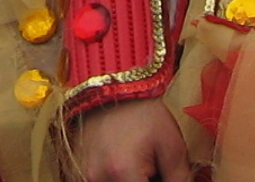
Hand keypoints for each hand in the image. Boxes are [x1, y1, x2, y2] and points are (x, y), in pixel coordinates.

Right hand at [75, 98, 192, 180]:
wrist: (112, 83)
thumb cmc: (144, 112)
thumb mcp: (172, 144)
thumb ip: (180, 179)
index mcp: (122, 173)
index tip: (161, 177)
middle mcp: (96, 179)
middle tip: (151, 172)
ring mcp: (81, 177)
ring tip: (139, 171)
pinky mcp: (74, 172)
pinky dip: (113, 180)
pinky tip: (125, 171)